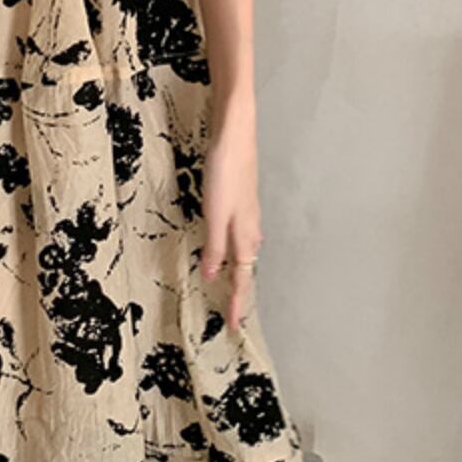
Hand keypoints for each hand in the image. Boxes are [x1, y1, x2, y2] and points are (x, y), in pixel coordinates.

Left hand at [199, 113, 262, 330]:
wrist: (235, 135)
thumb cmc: (225, 174)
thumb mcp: (216, 214)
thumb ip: (214, 247)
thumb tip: (210, 277)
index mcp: (245, 236)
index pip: (241, 278)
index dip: (237, 303)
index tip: (235, 327)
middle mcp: (250, 229)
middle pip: (246, 268)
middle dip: (240, 292)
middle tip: (234, 314)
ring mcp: (247, 215)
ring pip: (245, 253)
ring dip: (238, 273)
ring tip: (231, 290)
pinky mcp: (241, 202)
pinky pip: (240, 238)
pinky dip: (234, 253)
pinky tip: (228, 249)